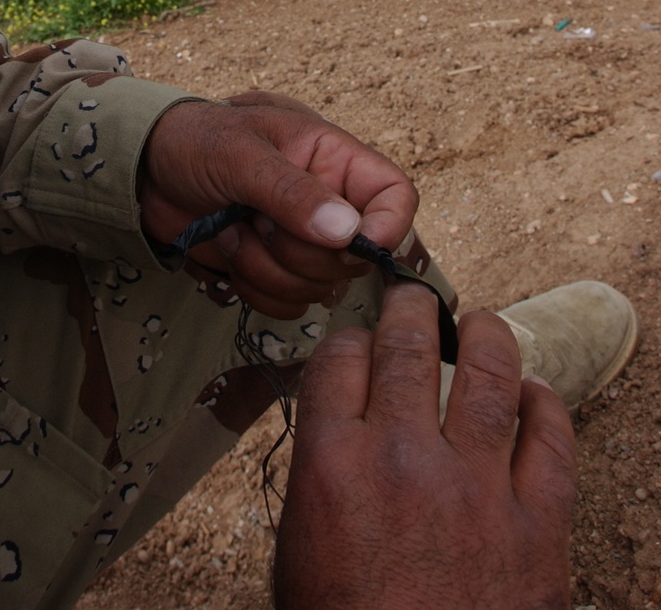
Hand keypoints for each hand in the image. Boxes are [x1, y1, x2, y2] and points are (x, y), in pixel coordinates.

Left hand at [139, 92, 416, 316]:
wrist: (142, 170)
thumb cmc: (192, 141)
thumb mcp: (239, 154)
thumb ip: (292, 191)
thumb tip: (348, 232)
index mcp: (331, 158)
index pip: (394, 195)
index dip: (387, 227)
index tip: (352, 245)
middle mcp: (326, 202)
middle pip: (354, 257)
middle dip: (299, 252)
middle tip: (256, 220)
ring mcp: (300, 240)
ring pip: (318, 287)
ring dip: (268, 269)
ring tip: (234, 228)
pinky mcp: (273, 270)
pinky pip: (287, 304)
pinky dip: (254, 289)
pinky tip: (228, 251)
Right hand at [274, 283, 575, 609]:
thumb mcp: (301, 553)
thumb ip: (320, 480)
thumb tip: (338, 432)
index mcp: (334, 466)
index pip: (337, 357)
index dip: (348, 338)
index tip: (357, 339)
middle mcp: (403, 460)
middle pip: (407, 347)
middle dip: (409, 310)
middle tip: (414, 301)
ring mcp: (478, 490)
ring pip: (490, 376)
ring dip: (485, 336)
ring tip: (481, 324)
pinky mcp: (540, 527)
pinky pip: (552, 441)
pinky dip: (546, 406)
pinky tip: (536, 394)